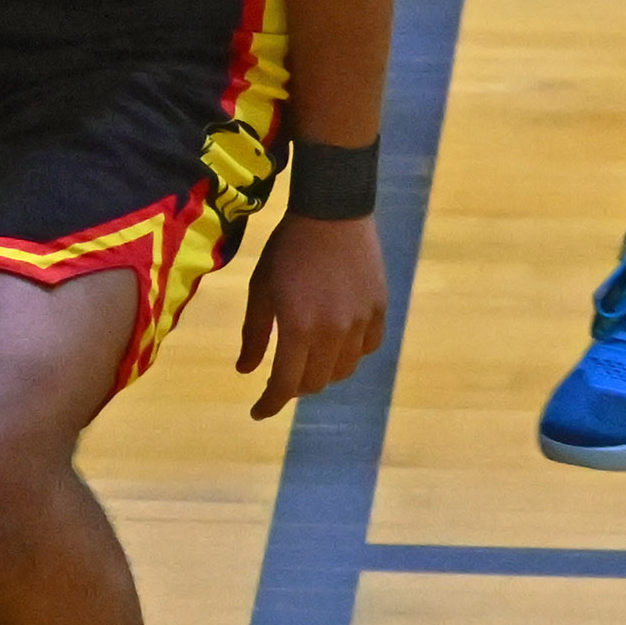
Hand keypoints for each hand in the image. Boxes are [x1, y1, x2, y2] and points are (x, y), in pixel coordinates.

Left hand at [234, 208, 390, 417]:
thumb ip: (254, 334)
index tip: (258, 412)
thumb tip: (246, 371)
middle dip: (294, 387)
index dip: (270, 404)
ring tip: (309, 359)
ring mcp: (360, 323)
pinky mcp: (379, 310)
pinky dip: (351, 353)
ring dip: (323, 372)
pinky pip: (368, 347)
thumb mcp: (261, 289)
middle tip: (282, 378)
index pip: (284, 384)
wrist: (333, 212)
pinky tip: (339, 342)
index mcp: (298, 329)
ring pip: (343, 369)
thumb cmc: (287, 249)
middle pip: (315, 382)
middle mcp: (332, 334)